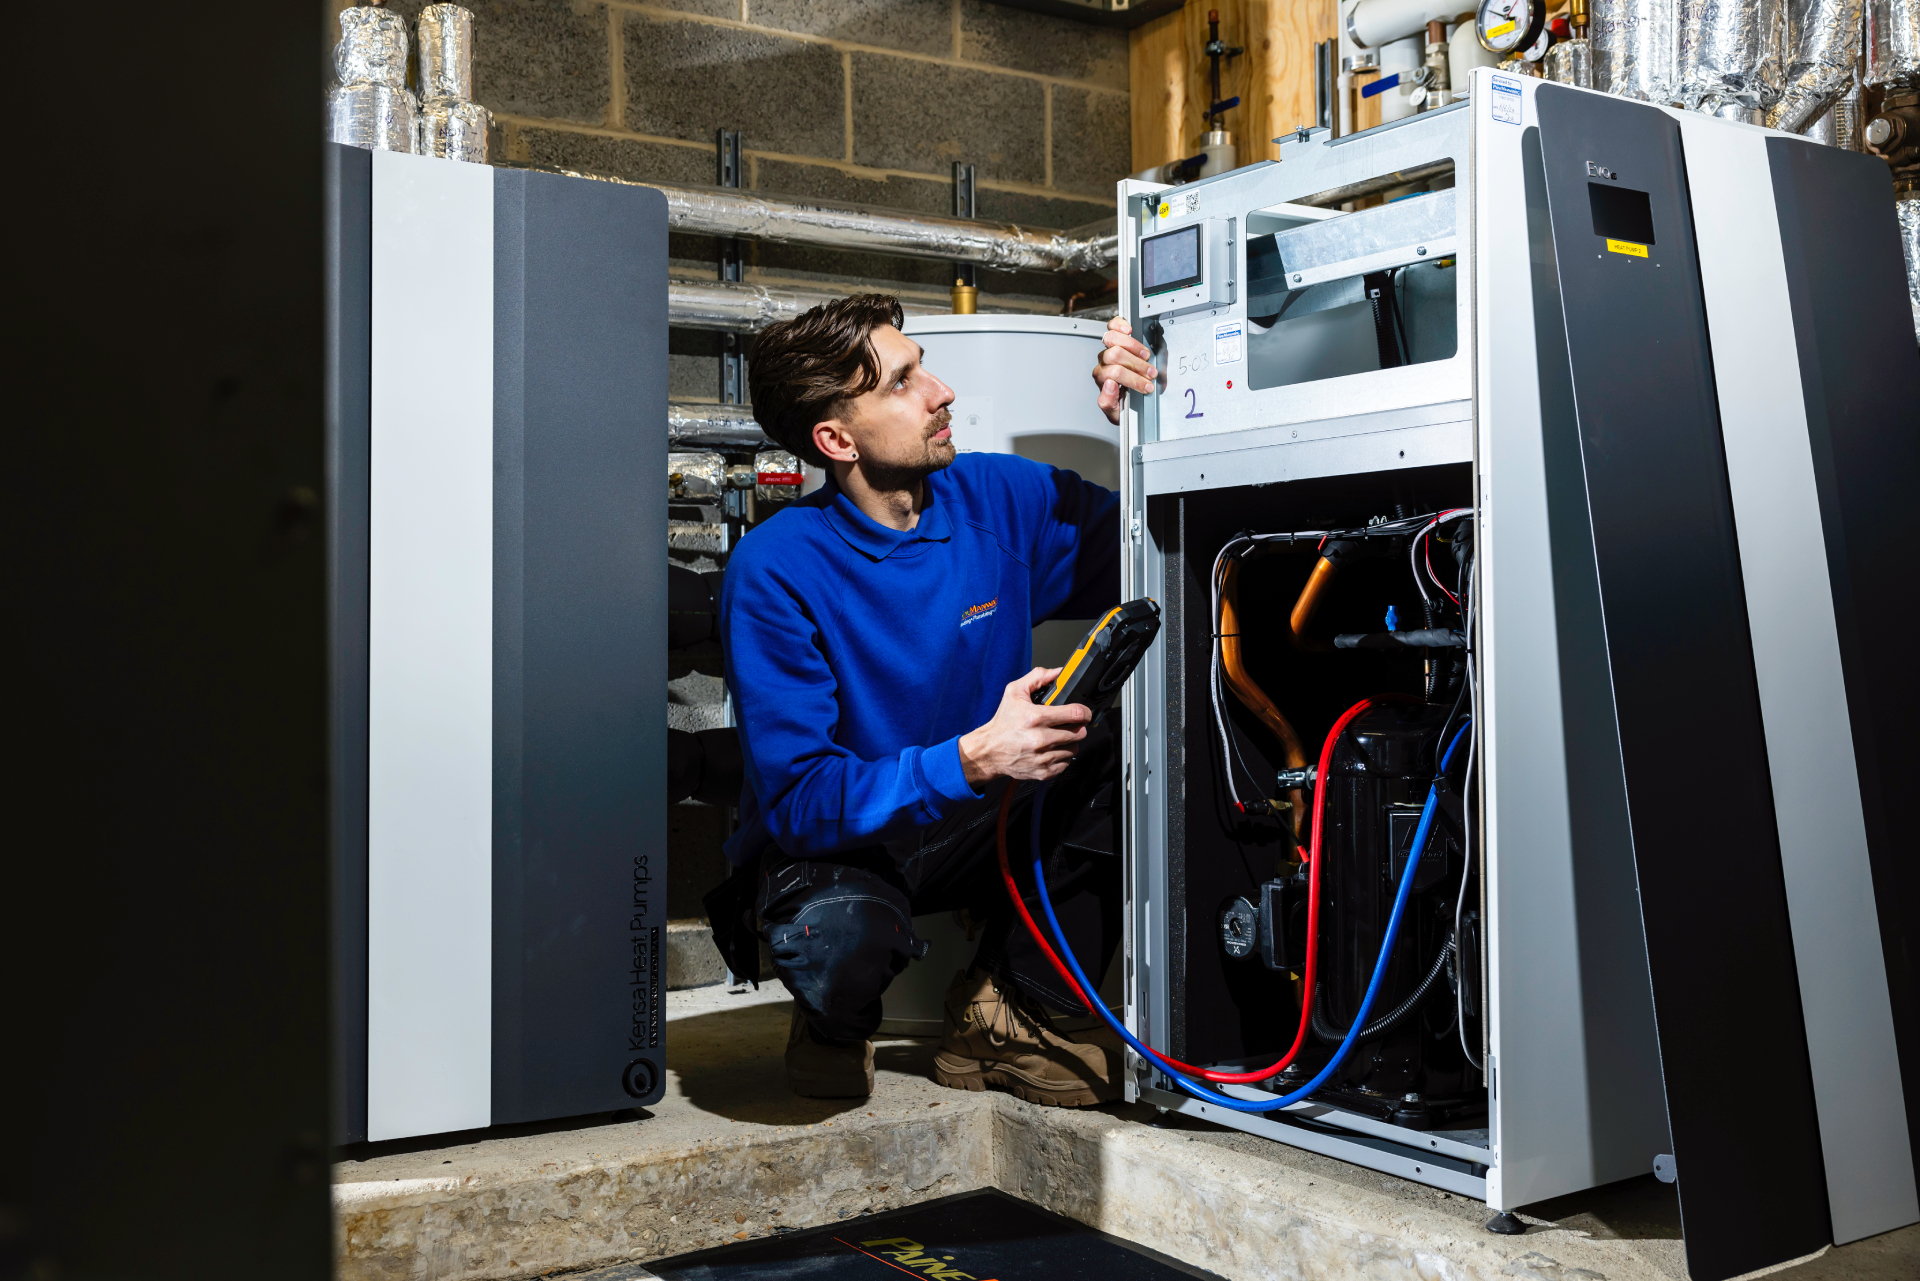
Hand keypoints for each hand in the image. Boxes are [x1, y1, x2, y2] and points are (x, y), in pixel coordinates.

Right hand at [958, 667, 1092, 786]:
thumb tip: (1058, 673)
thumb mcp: (1014, 692)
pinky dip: (1062, 757)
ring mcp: (1043, 757)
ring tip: (1057, 737)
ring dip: (1069, 742)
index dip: (1084, 712)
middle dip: (1077, 727)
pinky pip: (1066, 763)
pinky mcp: (1044, 772)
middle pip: (1079, 733)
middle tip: (1068, 724)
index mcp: (1036, 717)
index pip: (1075, 714)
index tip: (1083, 712)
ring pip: (1074, 749)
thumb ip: (1037, 678)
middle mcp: (1041, 739)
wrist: (989, 751)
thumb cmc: (1003, 722)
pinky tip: (1051, 750)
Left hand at [1091, 315, 1156, 425]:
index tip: (1147, 386)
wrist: (1125, 398)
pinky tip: (1128, 330)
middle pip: (1115, 355)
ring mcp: (1108, 350)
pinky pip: (1113, 327)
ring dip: (1133, 347)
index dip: (1133, 379)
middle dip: (1136, 365)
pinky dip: (1120, 325)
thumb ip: (1108, 401)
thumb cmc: (1121, 405)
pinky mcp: (1115, 339)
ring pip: (1113, 339)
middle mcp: (1103, 363)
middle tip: (1150, 373)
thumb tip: (1109, 385)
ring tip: (1146, 356)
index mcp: (1102, 379)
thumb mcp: (1115, 412)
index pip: (1114, 374)